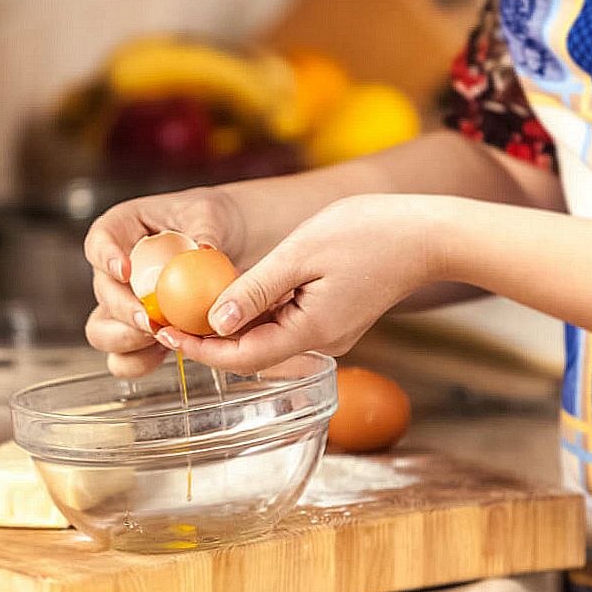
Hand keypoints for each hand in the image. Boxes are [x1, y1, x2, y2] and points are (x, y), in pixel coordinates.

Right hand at [83, 186, 245, 376]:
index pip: (98, 241)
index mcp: (123, 230)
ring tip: (161, 337)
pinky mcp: (138, 333)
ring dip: (127, 340)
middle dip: (123, 311)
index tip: (125, 270)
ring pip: (101, 330)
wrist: (232, 245)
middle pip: (101, 293)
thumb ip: (204, 230)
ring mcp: (124, 304)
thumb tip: (204, 249)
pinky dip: (140, 361)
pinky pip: (123, 358)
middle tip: (150, 320)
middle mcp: (116, 269)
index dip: (105, 257)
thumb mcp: (211, 215)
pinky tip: (166, 352)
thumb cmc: (212, 220)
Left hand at [154, 193, 437, 373]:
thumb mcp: (300, 254)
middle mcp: (320, 343)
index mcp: (310, 332)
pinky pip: (284, 326)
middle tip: (164, 316)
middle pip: (249, 354)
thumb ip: (255, 289)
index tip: (163, 330)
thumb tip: (213, 319)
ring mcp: (328, 334)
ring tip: (186, 304)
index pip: (241, 358)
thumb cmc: (370, 233)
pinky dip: (254, 314)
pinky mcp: (333, 320)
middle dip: (206, 340)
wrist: (429, 234)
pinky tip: (230, 294)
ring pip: (265, 340)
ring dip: (228, 327)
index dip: (198, 348)